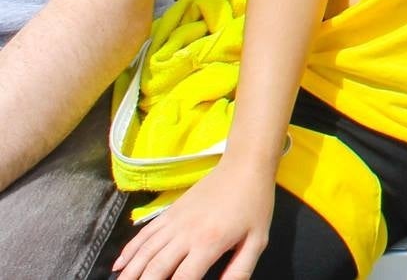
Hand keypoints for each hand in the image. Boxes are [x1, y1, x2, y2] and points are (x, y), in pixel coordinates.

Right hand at [112, 160, 274, 279]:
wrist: (244, 166)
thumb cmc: (255, 204)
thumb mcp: (257, 240)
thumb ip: (239, 270)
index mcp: (209, 243)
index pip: (182, 279)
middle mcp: (185, 234)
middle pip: (155, 269)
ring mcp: (173, 222)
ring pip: (143, 252)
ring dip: (130, 273)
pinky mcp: (168, 212)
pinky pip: (143, 234)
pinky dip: (129, 251)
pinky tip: (120, 266)